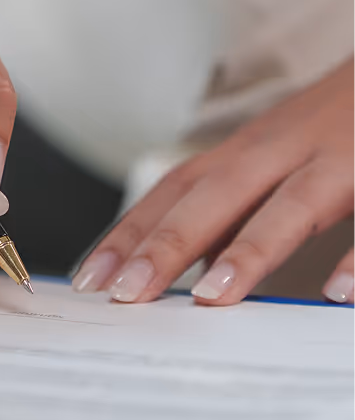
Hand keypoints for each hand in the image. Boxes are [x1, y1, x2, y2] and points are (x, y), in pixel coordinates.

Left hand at [73, 61, 354, 304]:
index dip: (128, 234)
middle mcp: (283, 150)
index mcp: (247, 152)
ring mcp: (340, 156)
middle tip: (126, 294)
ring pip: (292, 204)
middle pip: (216, 195)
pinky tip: (340, 294)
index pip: (173, 192)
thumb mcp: (275, 160)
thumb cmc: (335, 122)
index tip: (90, 278)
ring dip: (249, 251)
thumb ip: (235, 212)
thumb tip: (194, 264)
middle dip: (166, 244)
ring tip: (212, 297)